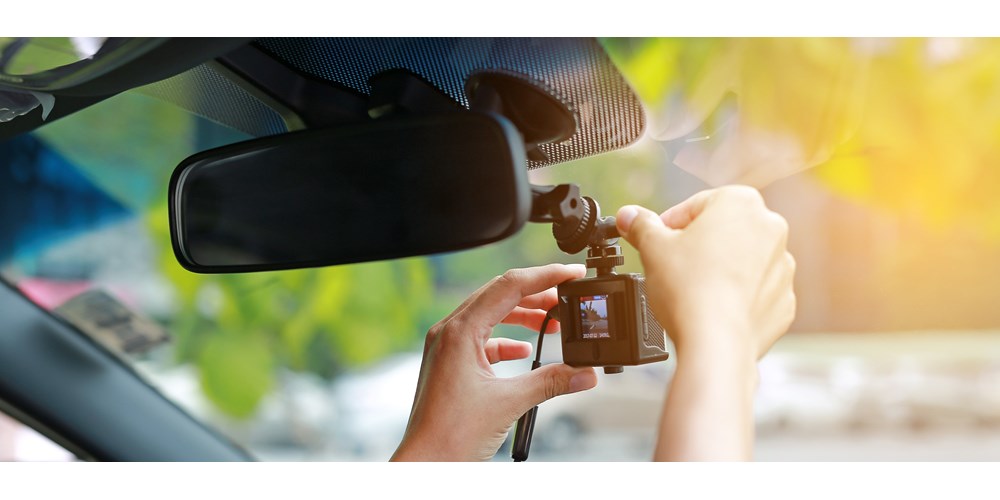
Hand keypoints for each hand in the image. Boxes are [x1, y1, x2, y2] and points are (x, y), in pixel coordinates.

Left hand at [391, 264, 598, 460]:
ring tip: (552, 322)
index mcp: (459, 331)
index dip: (544, 276)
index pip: (508, 285)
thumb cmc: (450, 436)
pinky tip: (524, 351)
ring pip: (490, 314)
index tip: (571, 273)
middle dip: (537, 294)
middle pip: (499, 294)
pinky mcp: (449, 363)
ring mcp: (446, 346)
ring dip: (523, 316)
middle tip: (567, 298)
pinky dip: (506, 340)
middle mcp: (449, 331)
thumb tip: (585, 372)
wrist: (426, 464)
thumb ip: (551, 382)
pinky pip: (482, 338)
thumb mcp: (509, 403)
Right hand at [615, 185, 794, 459]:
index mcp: (741, 203)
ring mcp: (783, 268)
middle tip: (671, 265)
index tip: (656, 240)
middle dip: (698, 245)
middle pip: (723, 231)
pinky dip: (735, 298)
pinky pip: (755, 293)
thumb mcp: (652, 247)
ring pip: (742, 261)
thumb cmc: (689, 289)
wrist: (715, 343)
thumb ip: (641, 225)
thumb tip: (628, 216)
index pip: (697, 205)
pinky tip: (711, 308)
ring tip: (691, 290)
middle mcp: (771, 229)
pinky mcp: (783, 302)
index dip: (670, 223)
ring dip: (719, 270)